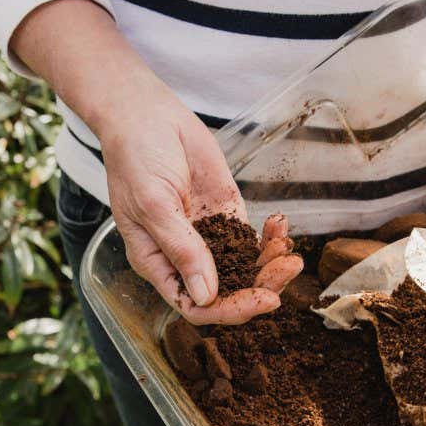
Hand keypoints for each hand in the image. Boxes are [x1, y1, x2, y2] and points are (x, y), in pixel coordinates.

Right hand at [98, 94, 302, 324]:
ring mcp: (207, 236)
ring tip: (290, 251)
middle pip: (226, 291)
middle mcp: (183, 256)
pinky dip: (270, 238)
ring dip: (270, 264)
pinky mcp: (225, 214)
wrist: (147, 115)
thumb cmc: (135, 158)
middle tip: (287, 269)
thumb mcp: (154, 205)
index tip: (262, 299)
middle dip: (260, 286)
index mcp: (157, 263)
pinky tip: (281, 226)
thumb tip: (205, 295)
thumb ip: (181, 248)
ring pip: (244, 268)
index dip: (229, 310)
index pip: (194, 305)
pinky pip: (252, 238)